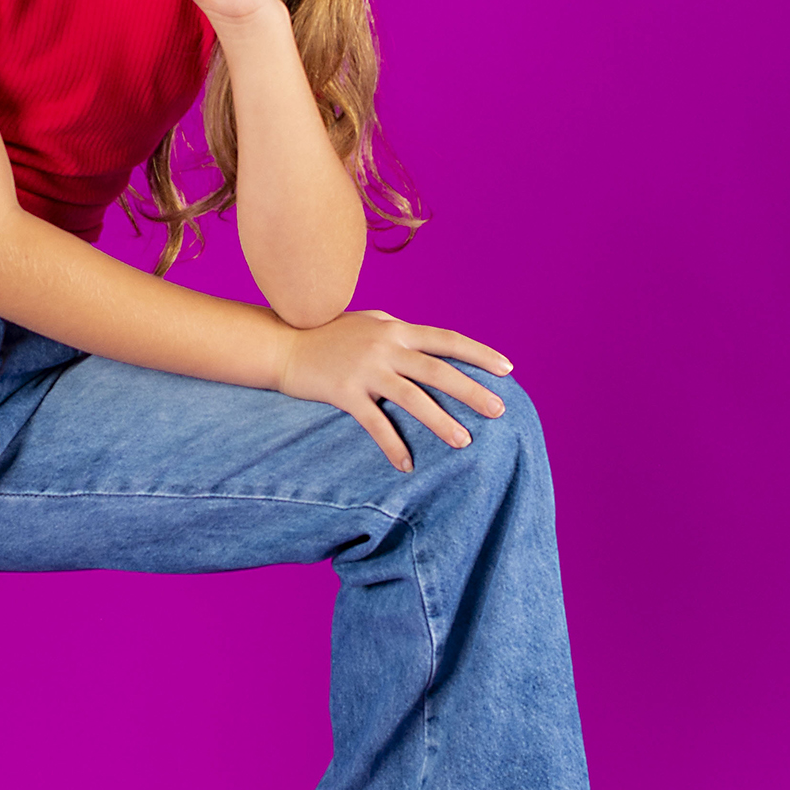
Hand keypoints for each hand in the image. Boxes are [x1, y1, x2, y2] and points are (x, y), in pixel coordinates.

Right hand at [278, 310, 512, 470]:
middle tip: (499, 410)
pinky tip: (407, 465)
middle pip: (438, 370)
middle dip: (472, 391)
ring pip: (412, 397)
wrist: (281, 344)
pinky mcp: (344, 392)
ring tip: (464, 442)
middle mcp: (386, 347)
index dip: (479, 354)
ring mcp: (365, 369)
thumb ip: (398, 332)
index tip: (507, 370)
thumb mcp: (368, 324)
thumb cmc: (327, 335)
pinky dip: (392, 445)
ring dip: (441, 421)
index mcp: (396, 330)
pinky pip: (374, 423)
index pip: (448, 340)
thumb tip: (427, 345)